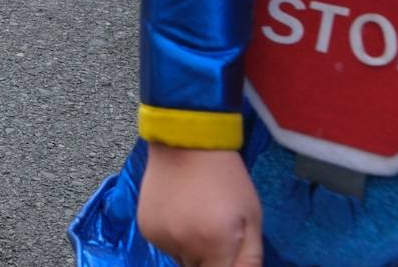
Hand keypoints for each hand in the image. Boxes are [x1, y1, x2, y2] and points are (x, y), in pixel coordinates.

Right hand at [138, 145, 261, 266]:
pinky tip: (180, 214)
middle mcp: (183, 247)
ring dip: (192, 251)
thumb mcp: (252, 218)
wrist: (184, 143)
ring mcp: (161, 238)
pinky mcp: (146, 229)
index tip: (227, 252)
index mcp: (214, 245)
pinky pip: (166, 246)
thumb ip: (249, 259)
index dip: (225, 266)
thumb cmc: (226, 179)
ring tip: (197, 219)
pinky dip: (174, 238)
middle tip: (216, 233)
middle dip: (211, 260)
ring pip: (181, 261)